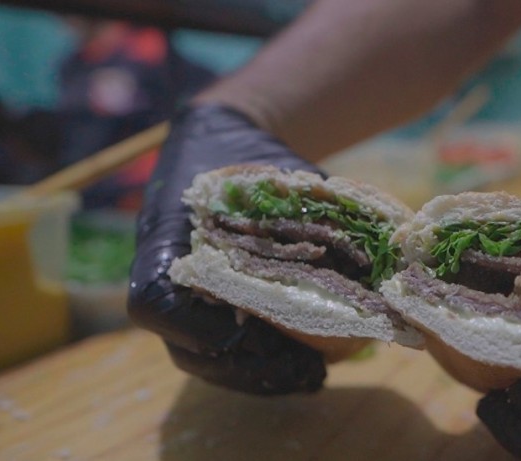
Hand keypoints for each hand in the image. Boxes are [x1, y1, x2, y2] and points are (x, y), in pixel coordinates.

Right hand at [128, 105, 326, 394]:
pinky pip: (221, 357)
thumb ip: (299, 209)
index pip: (155, 304)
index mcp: (164, 241)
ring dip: (256, 377)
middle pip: (185, 350)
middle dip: (246, 367)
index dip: (196, 330)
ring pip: (204, 363)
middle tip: (303, 368)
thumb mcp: (268, 171)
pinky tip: (304, 371)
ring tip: (309, 376)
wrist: (220, 142)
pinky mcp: (206, 311)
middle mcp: (166, 278)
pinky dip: (259, 371)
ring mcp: (183, 300)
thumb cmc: (245, 155)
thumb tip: (365, 247)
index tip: (248, 330)